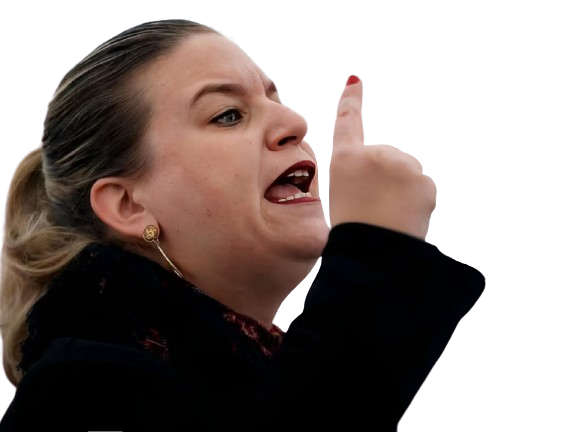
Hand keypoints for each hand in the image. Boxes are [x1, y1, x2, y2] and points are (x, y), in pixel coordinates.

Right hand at [329, 75, 436, 240]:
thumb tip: (391, 167)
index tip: (354, 80)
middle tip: (373, 206)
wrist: (373, 253)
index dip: (351, 100)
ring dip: (400, 190)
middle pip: (386, 157)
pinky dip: (415, 201)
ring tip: (387, 214)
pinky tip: (403, 217)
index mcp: (345, 159)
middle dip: (385, 177)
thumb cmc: (353, 230)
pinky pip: (421, 186)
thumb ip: (362, 174)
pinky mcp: (423, 178)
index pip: (347, 121)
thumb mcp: (344, 196)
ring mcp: (400, 164)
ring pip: (406, 172)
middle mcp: (373, 153)